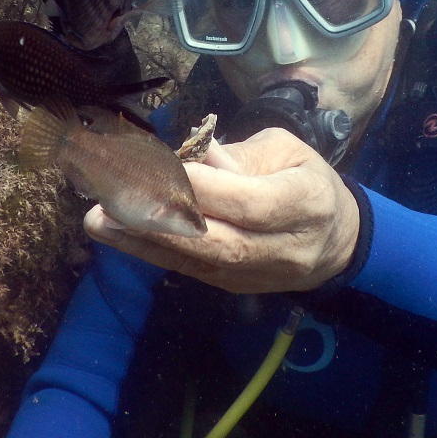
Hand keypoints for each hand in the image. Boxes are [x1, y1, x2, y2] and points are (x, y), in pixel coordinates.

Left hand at [83, 127, 360, 294]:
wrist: (336, 242)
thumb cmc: (306, 180)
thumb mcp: (286, 150)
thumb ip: (240, 155)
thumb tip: (194, 156)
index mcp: (306, 203)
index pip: (250, 202)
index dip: (203, 189)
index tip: (157, 167)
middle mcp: (283, 247)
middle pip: (219, 242)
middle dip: (161, 222)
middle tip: (112, 200)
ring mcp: (257, 275)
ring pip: (198, 262)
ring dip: (143, 240)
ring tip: (100, 219)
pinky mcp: (234, 287)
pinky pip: (189, 270)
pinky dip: (151, 250)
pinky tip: (116, 233)